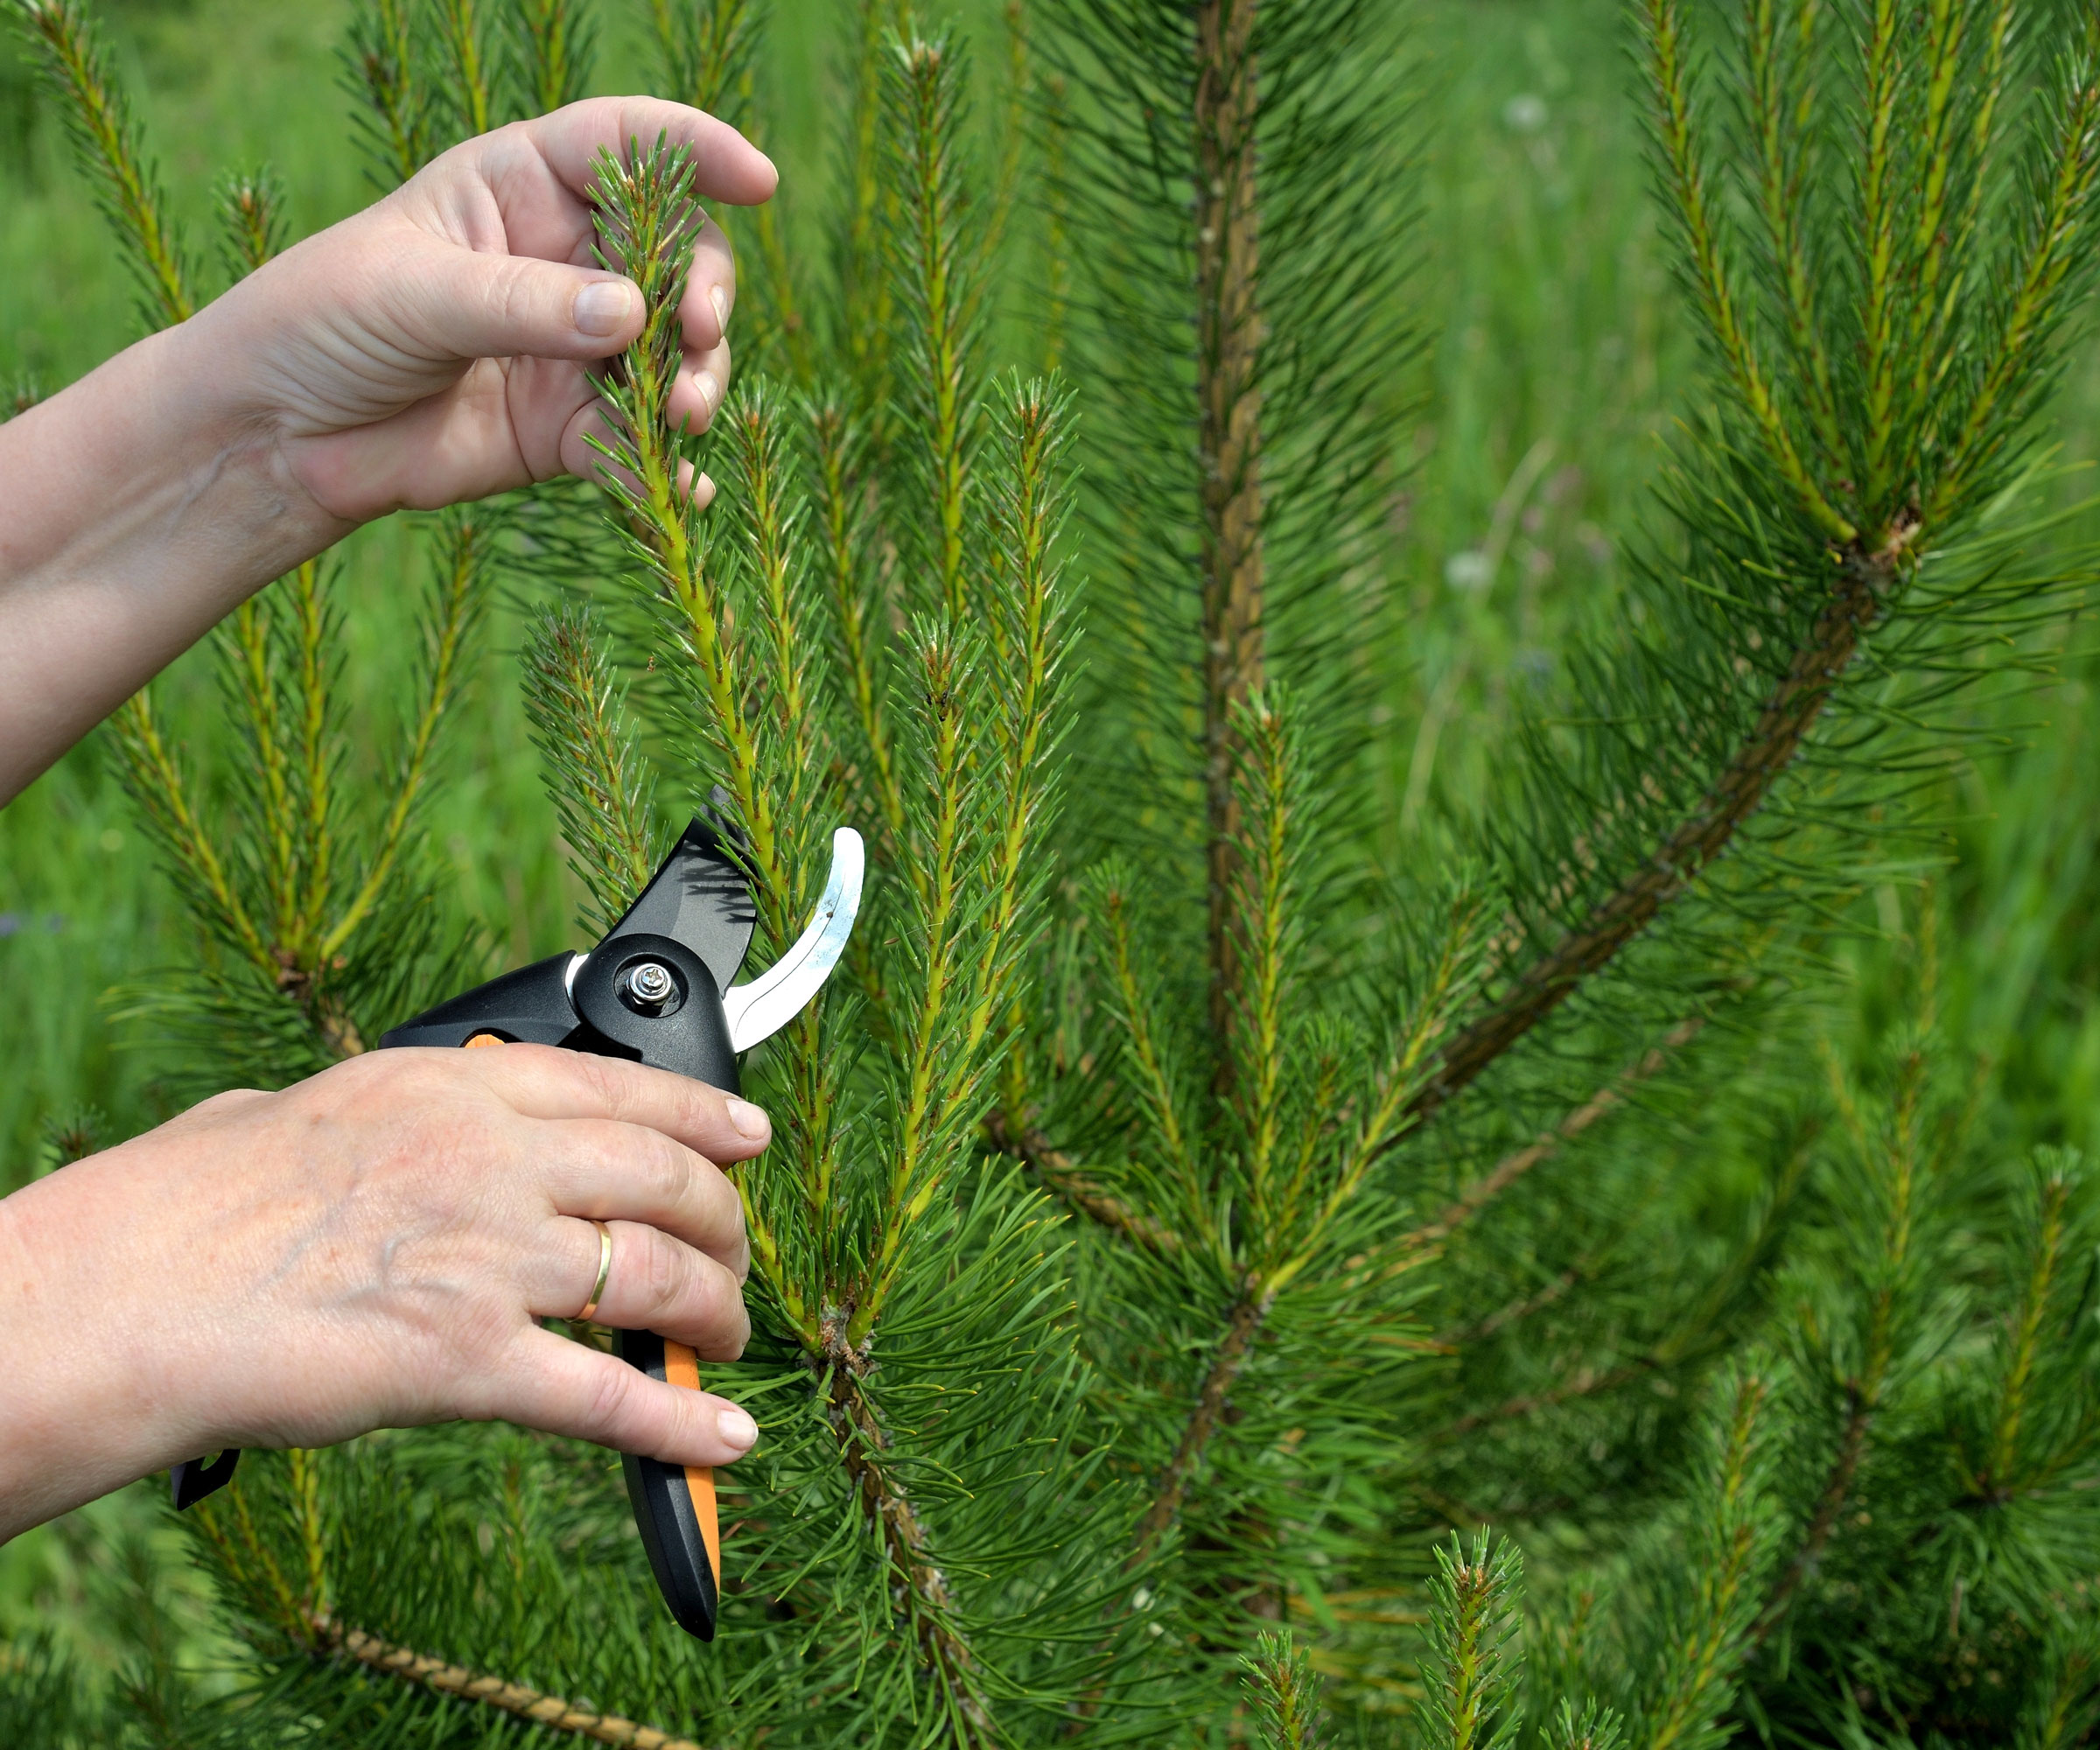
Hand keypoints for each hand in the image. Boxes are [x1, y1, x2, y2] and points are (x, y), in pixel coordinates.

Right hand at [0, 1047, 769, 1541]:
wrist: (131, 1291)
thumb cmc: (185, 1206)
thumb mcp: (298, 1109)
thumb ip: (376, 1111)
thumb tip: (387, 1115)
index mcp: (451, 1089)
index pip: (620, 1089)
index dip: (705, 1116)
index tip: (747, 1134)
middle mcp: (489, 1160)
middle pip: (665, 1180)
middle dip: (722, 1224)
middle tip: (733, 1257)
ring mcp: (488, 1258)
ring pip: (656, 1277)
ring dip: (713, 1313)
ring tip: (725, 1337)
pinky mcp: (468, 1362)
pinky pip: (609, 1397)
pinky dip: (682, 1424)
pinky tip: (724, 1441)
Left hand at [207, 96, 773, 522]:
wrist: (277, 434)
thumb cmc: (324, 322)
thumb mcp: (414, 294)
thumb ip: (523, 303)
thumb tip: (634, 316)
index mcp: (519, 188)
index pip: (625, 145)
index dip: (698, 150)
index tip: (759, 183)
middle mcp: (562, 261)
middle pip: (676, 255)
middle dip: (705, 293)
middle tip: (698, 335)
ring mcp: (572, 349)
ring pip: (674, 355)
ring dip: (696, 382)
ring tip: (680, 417)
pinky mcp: (569, 431)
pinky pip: (640, 446)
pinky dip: (668, 468)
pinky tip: (682, 489)